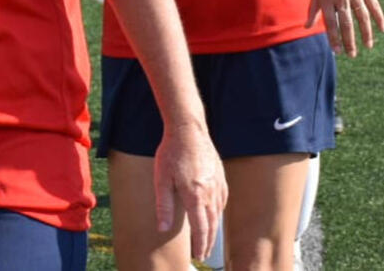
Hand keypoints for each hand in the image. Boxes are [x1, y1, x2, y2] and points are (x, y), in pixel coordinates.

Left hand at [154, 120, 226, 261]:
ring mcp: (218, 185)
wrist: (188, 129)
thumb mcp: (161, 179)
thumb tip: (162, 228)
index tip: (199, 255)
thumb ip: (163, 205)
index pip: (201, 228)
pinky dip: (219, 213)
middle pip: (212, 225)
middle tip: (204, 254)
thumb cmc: (172, 152)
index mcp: (195, 195)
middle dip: (209, 242)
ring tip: (209, 240)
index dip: (201, 244)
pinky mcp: (221, 177)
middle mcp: (210, 193)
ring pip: (218, 214)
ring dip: (214, 229)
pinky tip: (214, 215)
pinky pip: (222, 200)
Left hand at [309, 0, 383, 55]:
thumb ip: (312, 9)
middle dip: (349, 40)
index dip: (333, 38)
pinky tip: (383, 29)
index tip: (336, 51)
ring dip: (365, 33)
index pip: (330, 23)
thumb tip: (307, 26)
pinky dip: (380, 18)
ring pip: (362, 17)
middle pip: (347, 23)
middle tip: (351, 54)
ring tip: (367, 46)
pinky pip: (374, 5)